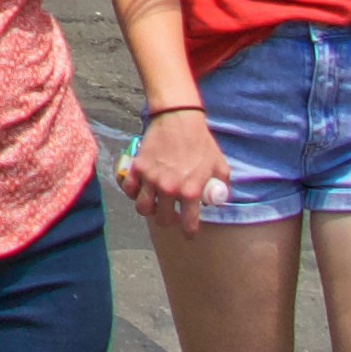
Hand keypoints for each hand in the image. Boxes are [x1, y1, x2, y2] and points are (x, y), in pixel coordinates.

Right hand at [116, 105, 227, 229]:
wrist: (179, 119)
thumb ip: (221, 186)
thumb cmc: (201, 141)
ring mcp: (151, 179)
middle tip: (171, 215)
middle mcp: (169, 189)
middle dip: (168, 220)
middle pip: (163, 219)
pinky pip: (129, 190)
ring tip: (155, 203)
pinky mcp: (138, 168)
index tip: (189, 233)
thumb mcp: (219, 165)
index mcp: (190, 191)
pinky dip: (133, 193)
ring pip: (143, 208)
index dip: (190, 231)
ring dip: (149, 209)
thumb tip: (218, 199)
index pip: (188, 223)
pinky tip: (141, 190)